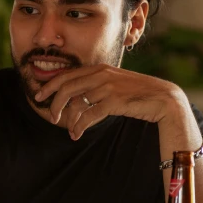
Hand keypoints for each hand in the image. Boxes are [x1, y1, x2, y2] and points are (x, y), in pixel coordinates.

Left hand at [35, 64, 185, 139]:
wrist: (163, 99)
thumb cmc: (136, 94)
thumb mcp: (113, 84)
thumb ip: (94, 86)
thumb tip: (73, 99)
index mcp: (98, 68)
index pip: (67, 75)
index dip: (50, 86)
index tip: (39, 96)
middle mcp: (101, 74)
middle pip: (66, 88)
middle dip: (54, 104)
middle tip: (52, 117)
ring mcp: (107, 87)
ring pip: (77, 103)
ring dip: (70, 120)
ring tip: (70, 131)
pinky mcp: (114, 101)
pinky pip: (89, 115)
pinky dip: (80, 126)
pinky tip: (77, 134)